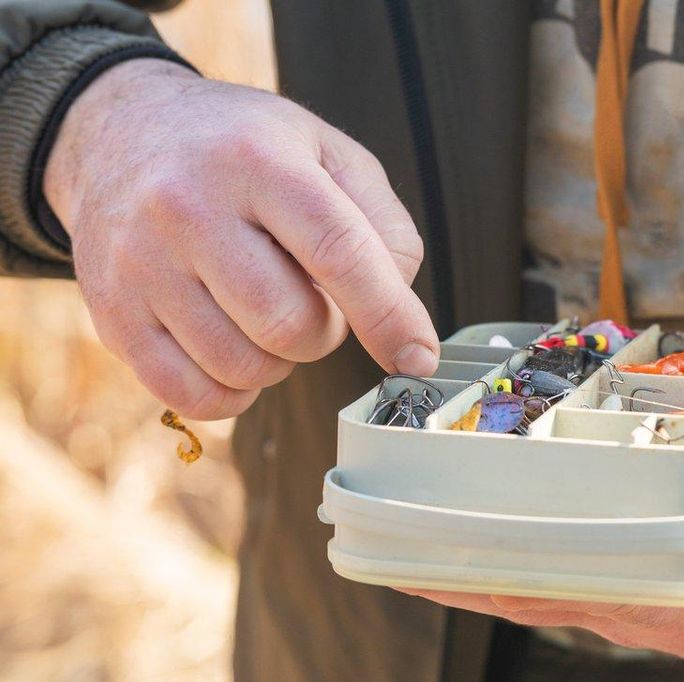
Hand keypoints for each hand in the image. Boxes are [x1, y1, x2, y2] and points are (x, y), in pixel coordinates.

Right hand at [45, 59, 437, 418]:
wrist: (121, 131)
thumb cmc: (245, 152)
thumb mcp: (326, 153)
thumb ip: (383, 226)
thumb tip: (399, 319)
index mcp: (257, 159)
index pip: (338, 252)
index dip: (388, 316)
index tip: (417, 357)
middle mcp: (188, 205)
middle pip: (290, 324)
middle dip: (324, 330)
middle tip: (310, 298)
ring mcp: (140, 262)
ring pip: (244, 366)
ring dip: (278, 360)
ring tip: (265, 310)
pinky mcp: (111, 311)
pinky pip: (192, 394)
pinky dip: (233, 392)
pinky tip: (236, 349)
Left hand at [401, 465, 683, 677]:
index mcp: (679, 599)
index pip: (572, 586)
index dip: (497, 573)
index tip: (432, 558)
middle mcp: (639, 603)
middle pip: (530, 588)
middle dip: (454, 567)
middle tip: (382, 536)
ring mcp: (633, 597)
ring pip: (535, 584)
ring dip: (469, 562)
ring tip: (402, 535)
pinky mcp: (639, 585)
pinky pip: (561, 575)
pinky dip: (511, 560)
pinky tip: (476, 536)